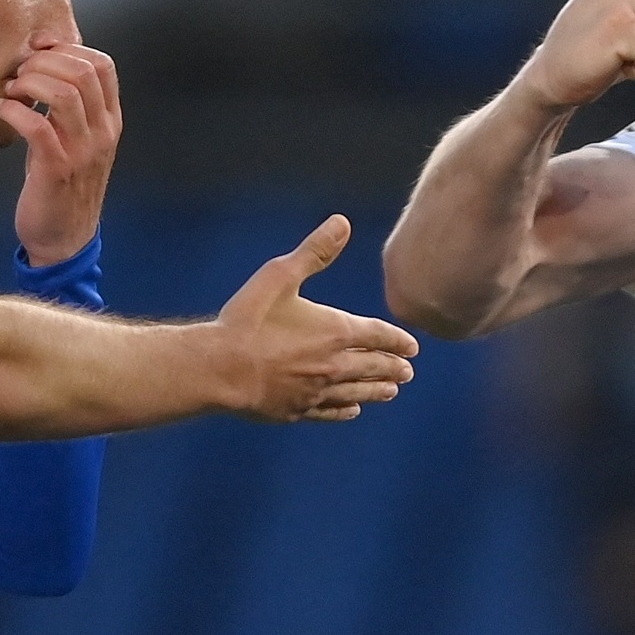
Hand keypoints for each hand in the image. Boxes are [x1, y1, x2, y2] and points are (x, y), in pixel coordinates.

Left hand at [0, 37, 120, 265]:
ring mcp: (83, 152)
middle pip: (83, 71)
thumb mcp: (77, 140)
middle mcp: (103, 134)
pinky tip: (2, 111)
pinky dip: (14, 110)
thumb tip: (42, 61)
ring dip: (30, 82)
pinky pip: (37, 124)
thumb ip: (71, 106)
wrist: (64, 238)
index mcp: (109, 122)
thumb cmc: (63, 184)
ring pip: (64, 93)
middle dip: (43, 61)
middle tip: (20, 73)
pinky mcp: (57, 168)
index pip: (103, 65)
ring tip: (12, 91)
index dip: (67, 46)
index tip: (38, 50)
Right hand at [211, 218, 418, 420]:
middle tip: (408, 371)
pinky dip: (347, 410)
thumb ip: (314, 251)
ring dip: (378, 390)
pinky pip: (332, 411)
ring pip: (358, 393)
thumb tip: (342, 223)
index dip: (398, 340)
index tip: (413, 346)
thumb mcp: (280, 276)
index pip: (379, 336)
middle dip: (393, 368)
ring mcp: (319, 391)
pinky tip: (354, 409)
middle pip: (374, 367)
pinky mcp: (300, 410)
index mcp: (335, 332)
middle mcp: (334, 365)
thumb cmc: (249, 319)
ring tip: (392, 390)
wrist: (222, 368)